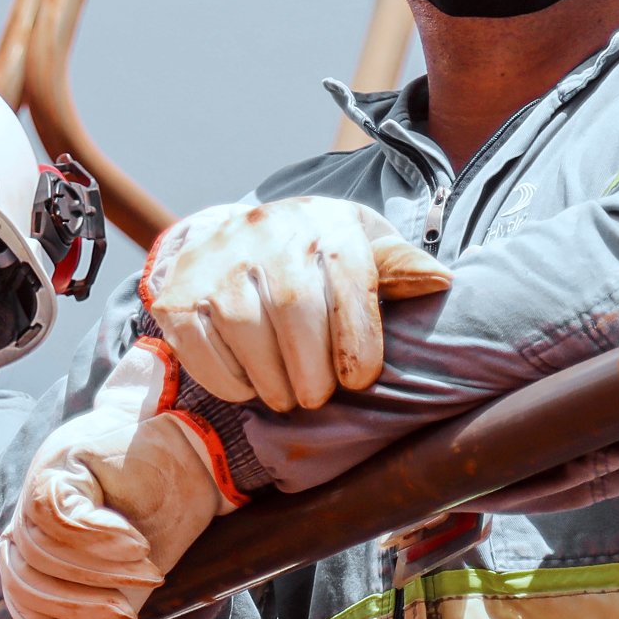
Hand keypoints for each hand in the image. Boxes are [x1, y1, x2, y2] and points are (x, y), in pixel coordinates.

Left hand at [0, 343, 230, 618]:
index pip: (22, 602)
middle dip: (78, 606)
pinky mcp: (60, 463)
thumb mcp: (130, 588)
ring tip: (146, 568)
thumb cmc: (161, 518)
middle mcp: (29, 519)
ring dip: (98, 570)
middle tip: (129, 610)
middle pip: (25, 581)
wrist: (192, 460)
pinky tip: (134, 541)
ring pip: (41, 550)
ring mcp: (39, 486)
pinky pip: (59, 514)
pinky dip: (98, 537)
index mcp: (39, 550)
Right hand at [141, 197, 452, 412]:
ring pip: (245, 330)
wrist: (229, 238)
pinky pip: (201, 348)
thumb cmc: (313, 255)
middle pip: (294, 310)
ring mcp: (216, 264)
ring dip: (272, 380)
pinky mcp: (177, 296)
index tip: (358, 379)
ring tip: (287, 394)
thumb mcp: (362, 248)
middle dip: (312, 370)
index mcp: (323, 224)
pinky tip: (250, 383)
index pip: (346, 279)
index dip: (357, 339)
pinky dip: (230, 381)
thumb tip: (440, 283)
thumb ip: (399, 268)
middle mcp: (265, 234)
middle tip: (318, 394)